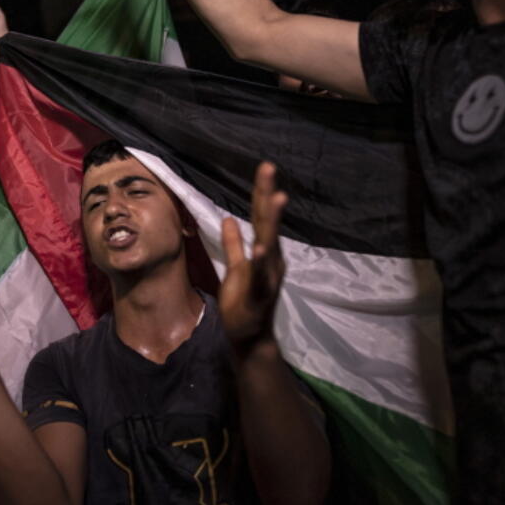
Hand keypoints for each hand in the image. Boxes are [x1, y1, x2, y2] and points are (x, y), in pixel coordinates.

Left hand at [218, 162, 287, 350]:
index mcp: (264, 252)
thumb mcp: (235, 269)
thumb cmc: (243, 303)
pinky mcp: (262, 294)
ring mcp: (268, 276)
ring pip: (271, 244)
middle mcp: (271, 260)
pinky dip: (261, 261)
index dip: (262, 192)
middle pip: (268, 222)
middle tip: (268, 167)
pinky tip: (261, 247)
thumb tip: (229, 218)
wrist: (250, 338)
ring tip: (276, 198)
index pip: (261, 217)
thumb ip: (233, 245)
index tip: (264, 167)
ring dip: (273, 222)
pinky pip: (262, 276)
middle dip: (268, 195)